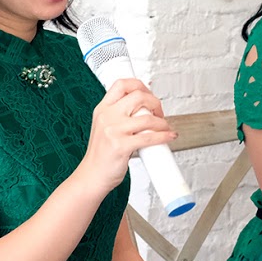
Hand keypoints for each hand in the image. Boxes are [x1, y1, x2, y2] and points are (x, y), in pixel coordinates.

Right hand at [76, 78, 175, 193]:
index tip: (149, 93)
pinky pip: (149, 137)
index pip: (122, 84)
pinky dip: (164, 136)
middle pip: (138, 96)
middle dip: (155, 102)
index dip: (140, 85)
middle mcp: (107, 116)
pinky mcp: (121, 146)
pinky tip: (168, 136)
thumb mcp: (104, 127)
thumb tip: (144, 107)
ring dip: (162, 122)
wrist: (92, 176)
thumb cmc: (101, 154)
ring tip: (165, 127)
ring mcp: (113, 131)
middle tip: (159, 112)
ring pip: (147, 118)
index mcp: (102, 109)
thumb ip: (119, 115)